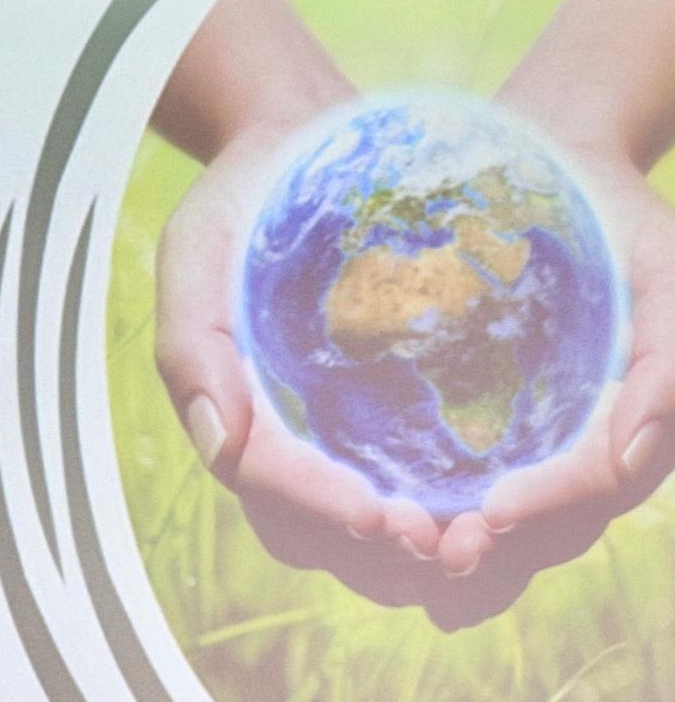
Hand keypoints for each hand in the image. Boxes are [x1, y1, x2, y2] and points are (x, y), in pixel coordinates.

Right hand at [154, 121, 450, 608]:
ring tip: (485, 539)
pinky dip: (463, 513)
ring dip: (428, 552)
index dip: (321, 508)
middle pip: (326, 537)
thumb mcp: (197, 252)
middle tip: (449, 544)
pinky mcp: (396, 422)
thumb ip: (193, 346)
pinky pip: (427, 490)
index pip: (270, 485)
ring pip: (376, 535)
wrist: (303, 148)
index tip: (378, 515)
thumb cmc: (243, 201)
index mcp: (233, 412)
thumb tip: (222, 443)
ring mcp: (340, 438)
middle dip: (384, 554)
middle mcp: (286, 442)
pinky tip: (508, 505)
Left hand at [420, 147, 674, 627]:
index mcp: (623, 428)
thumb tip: (627, 458)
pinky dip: (381, 504)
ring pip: (465, 524)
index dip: (549, 508)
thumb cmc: (611, 219)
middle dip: (473, 551)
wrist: (538, 161)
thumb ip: (668, 366)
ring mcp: (502, 448)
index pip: (592, 490)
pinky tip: (344, 501)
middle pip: (523, 535)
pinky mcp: (439, 430)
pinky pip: (413, 484)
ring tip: (380, 530)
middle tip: (421, 541)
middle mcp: (562, 453)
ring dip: (421, 544)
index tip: (494, 510)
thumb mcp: (666, 272)